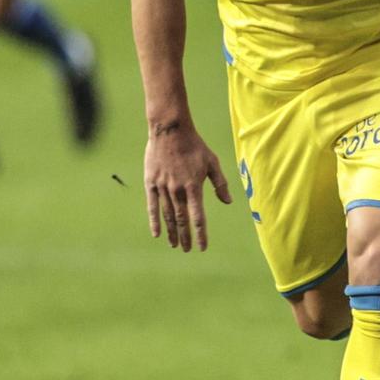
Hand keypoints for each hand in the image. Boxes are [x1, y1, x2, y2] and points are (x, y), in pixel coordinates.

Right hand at [144, 120, 231, 251]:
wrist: (170, 130)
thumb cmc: (194, 145)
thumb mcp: (212, 162)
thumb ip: (220, 183)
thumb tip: (228, 202)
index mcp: (194, 187)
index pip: (198, 217)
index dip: (200, 234)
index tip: (202, 247)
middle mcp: (178, 190)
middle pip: (182, 220)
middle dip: (185, 237)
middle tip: (186, 250)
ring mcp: (163, 187)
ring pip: (168, 215)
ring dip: (171, 232)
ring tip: (174, 245)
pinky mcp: (151, 183)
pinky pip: (152, 206)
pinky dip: (154, 220)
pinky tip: (157, 233)